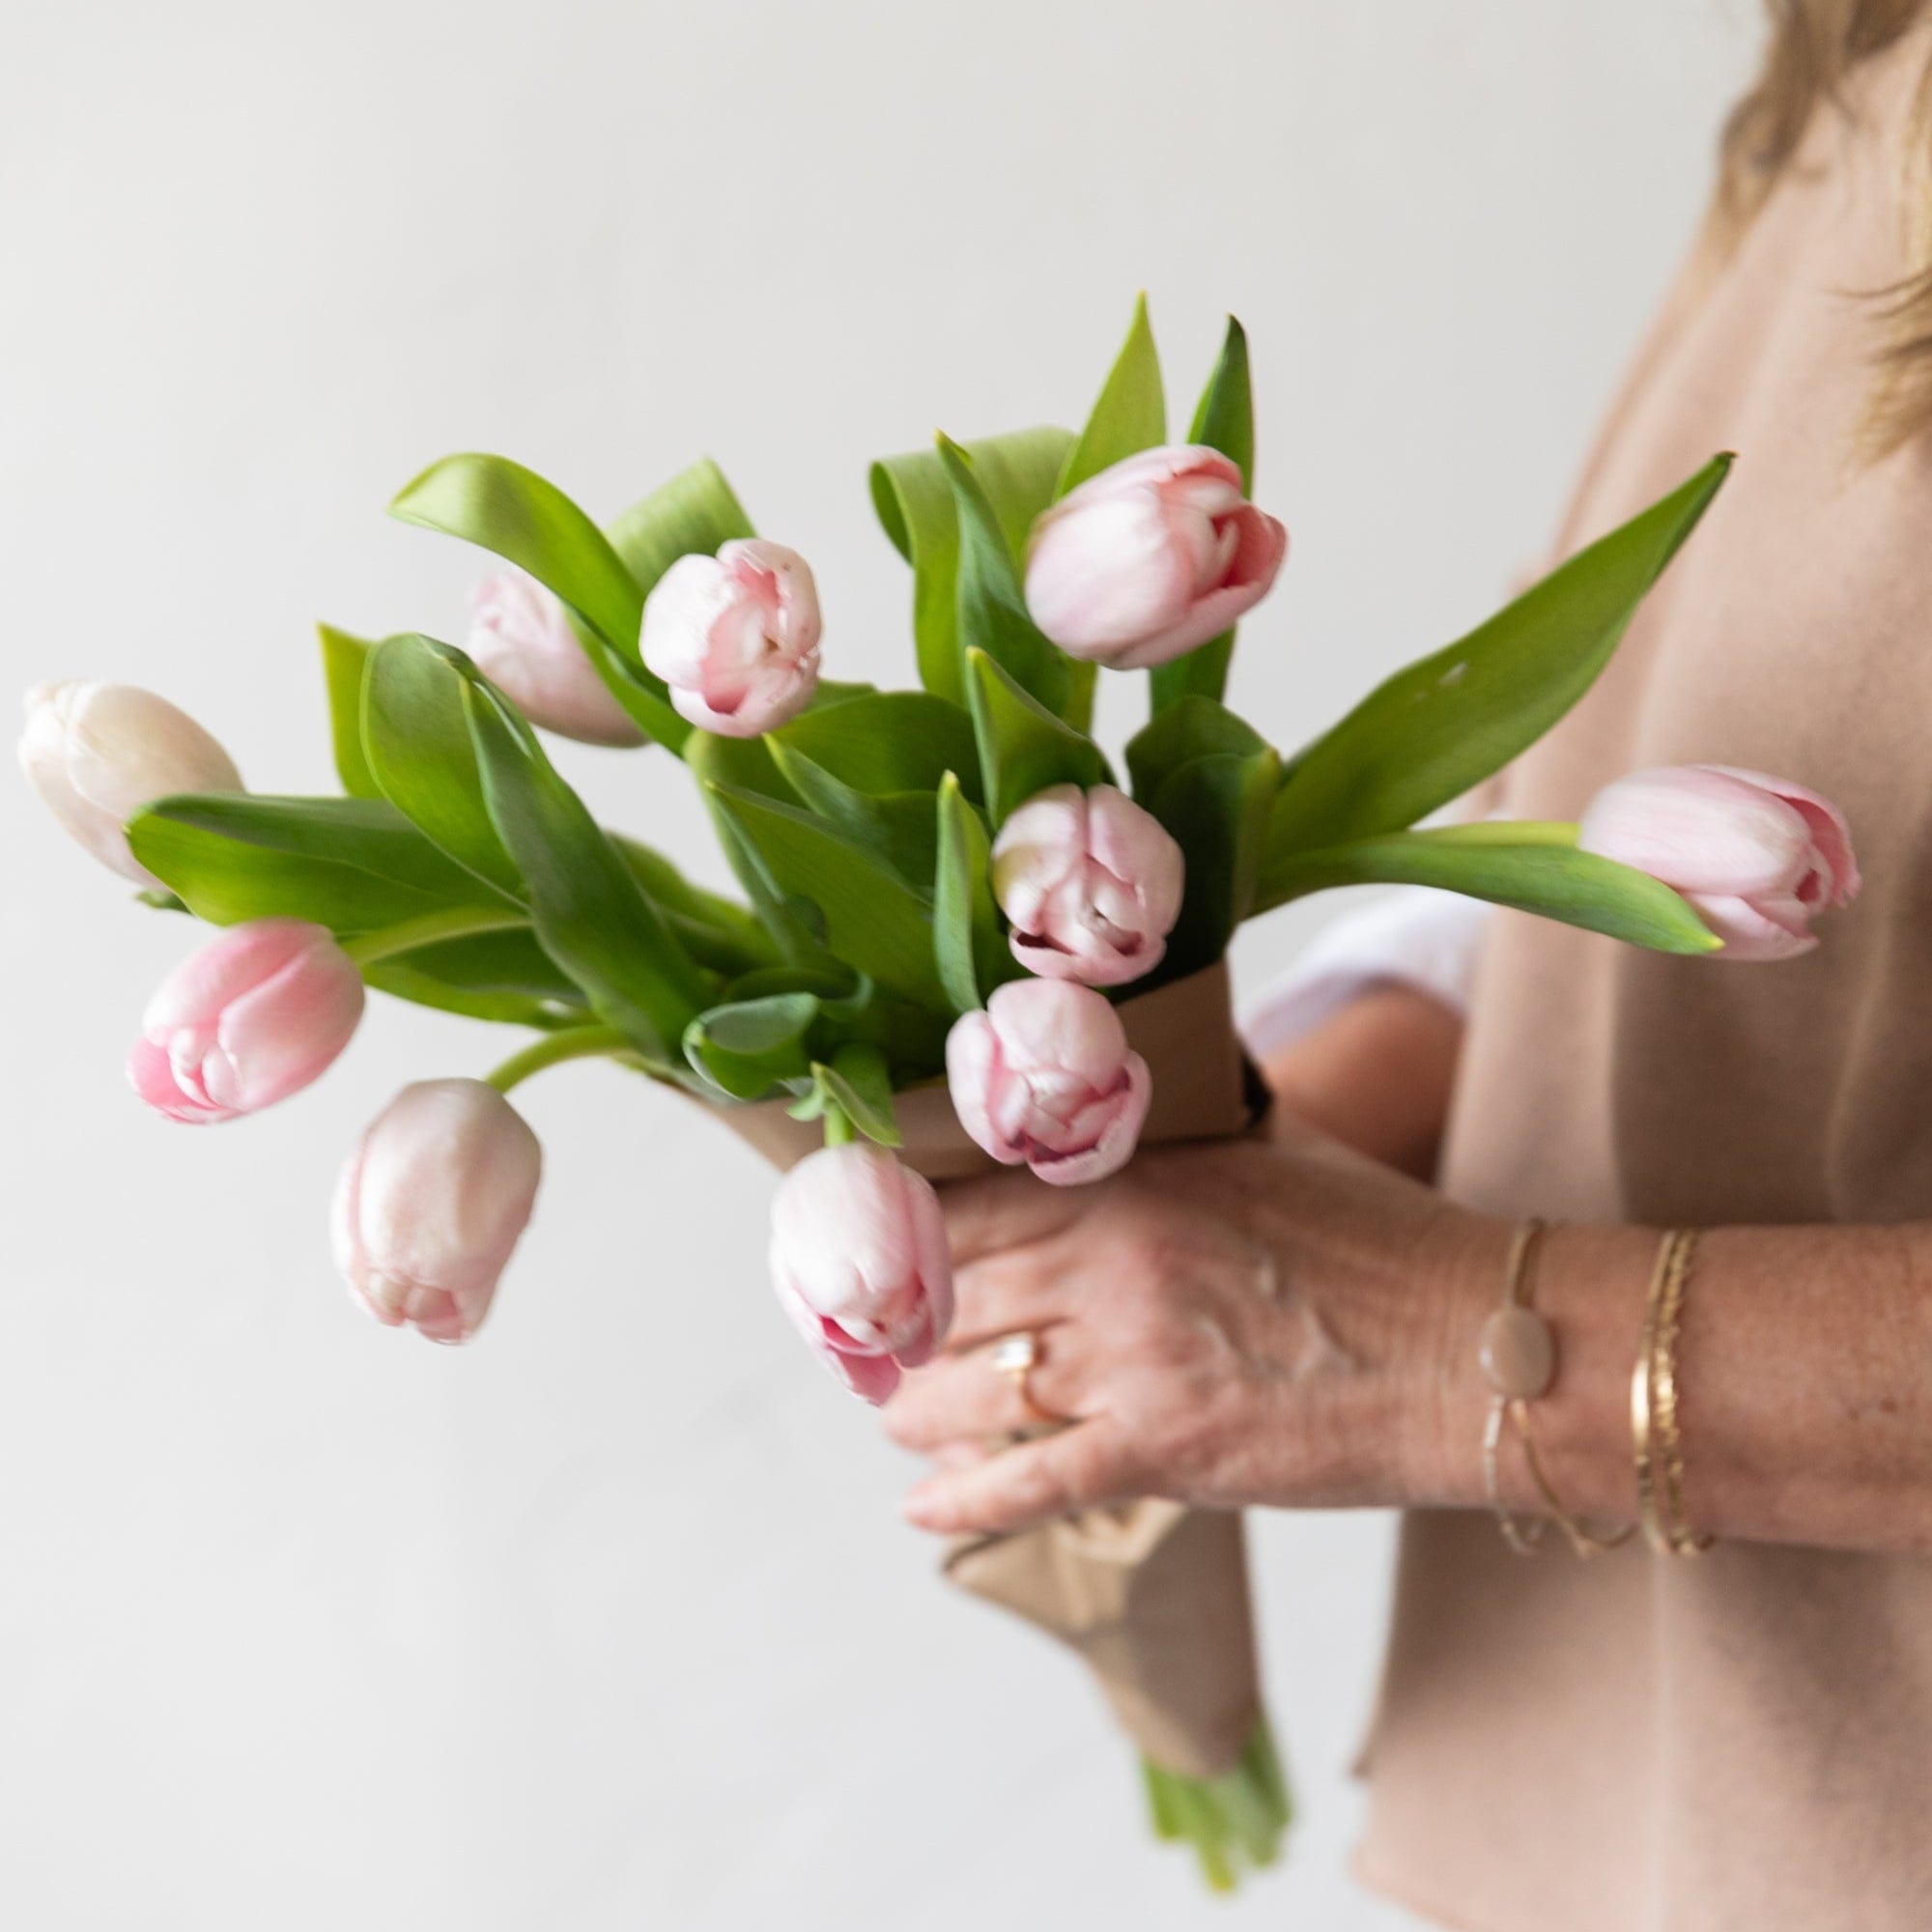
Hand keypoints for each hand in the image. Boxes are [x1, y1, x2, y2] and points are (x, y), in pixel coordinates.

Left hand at [885, 1120, 1507, 1535]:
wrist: (1486, 1346)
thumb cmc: (1387, 1241)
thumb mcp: (1271, 1149)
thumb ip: (1180, 1136)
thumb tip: (1127, 1108)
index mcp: (1133, 1178)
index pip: (970, 1206)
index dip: (905, 1241)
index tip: (873, 1260)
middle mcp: (1114, 1260)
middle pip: (955, 1299)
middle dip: (898, 1332)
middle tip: (865, 1348)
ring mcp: (1135, 1357)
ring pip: (974, 1393)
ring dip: (917, 1415)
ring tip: (898, 1421)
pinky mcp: (1166, 1448)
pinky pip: (1029, 1484)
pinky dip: (965, 1506)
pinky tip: (925, 1515)